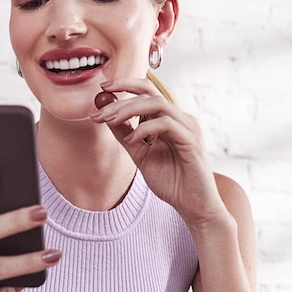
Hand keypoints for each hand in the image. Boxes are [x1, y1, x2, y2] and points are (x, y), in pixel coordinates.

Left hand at [91, 78, 225, 226]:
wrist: (193, 206)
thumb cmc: (172, 182)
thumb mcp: (141, 155)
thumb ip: (126, 136)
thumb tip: (106, 117)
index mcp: (170, 119)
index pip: (148, 92)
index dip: (126, 85)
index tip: (103, 88)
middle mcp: (181, 118)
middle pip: (150, 93)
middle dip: (121, 99)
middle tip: (99, 110)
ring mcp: (189, 128)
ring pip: (157, 104)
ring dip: (129, 110)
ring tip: (109, 121)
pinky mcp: (192, 141)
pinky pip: (165, 124)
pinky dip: (144, 128)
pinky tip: (130, 140)